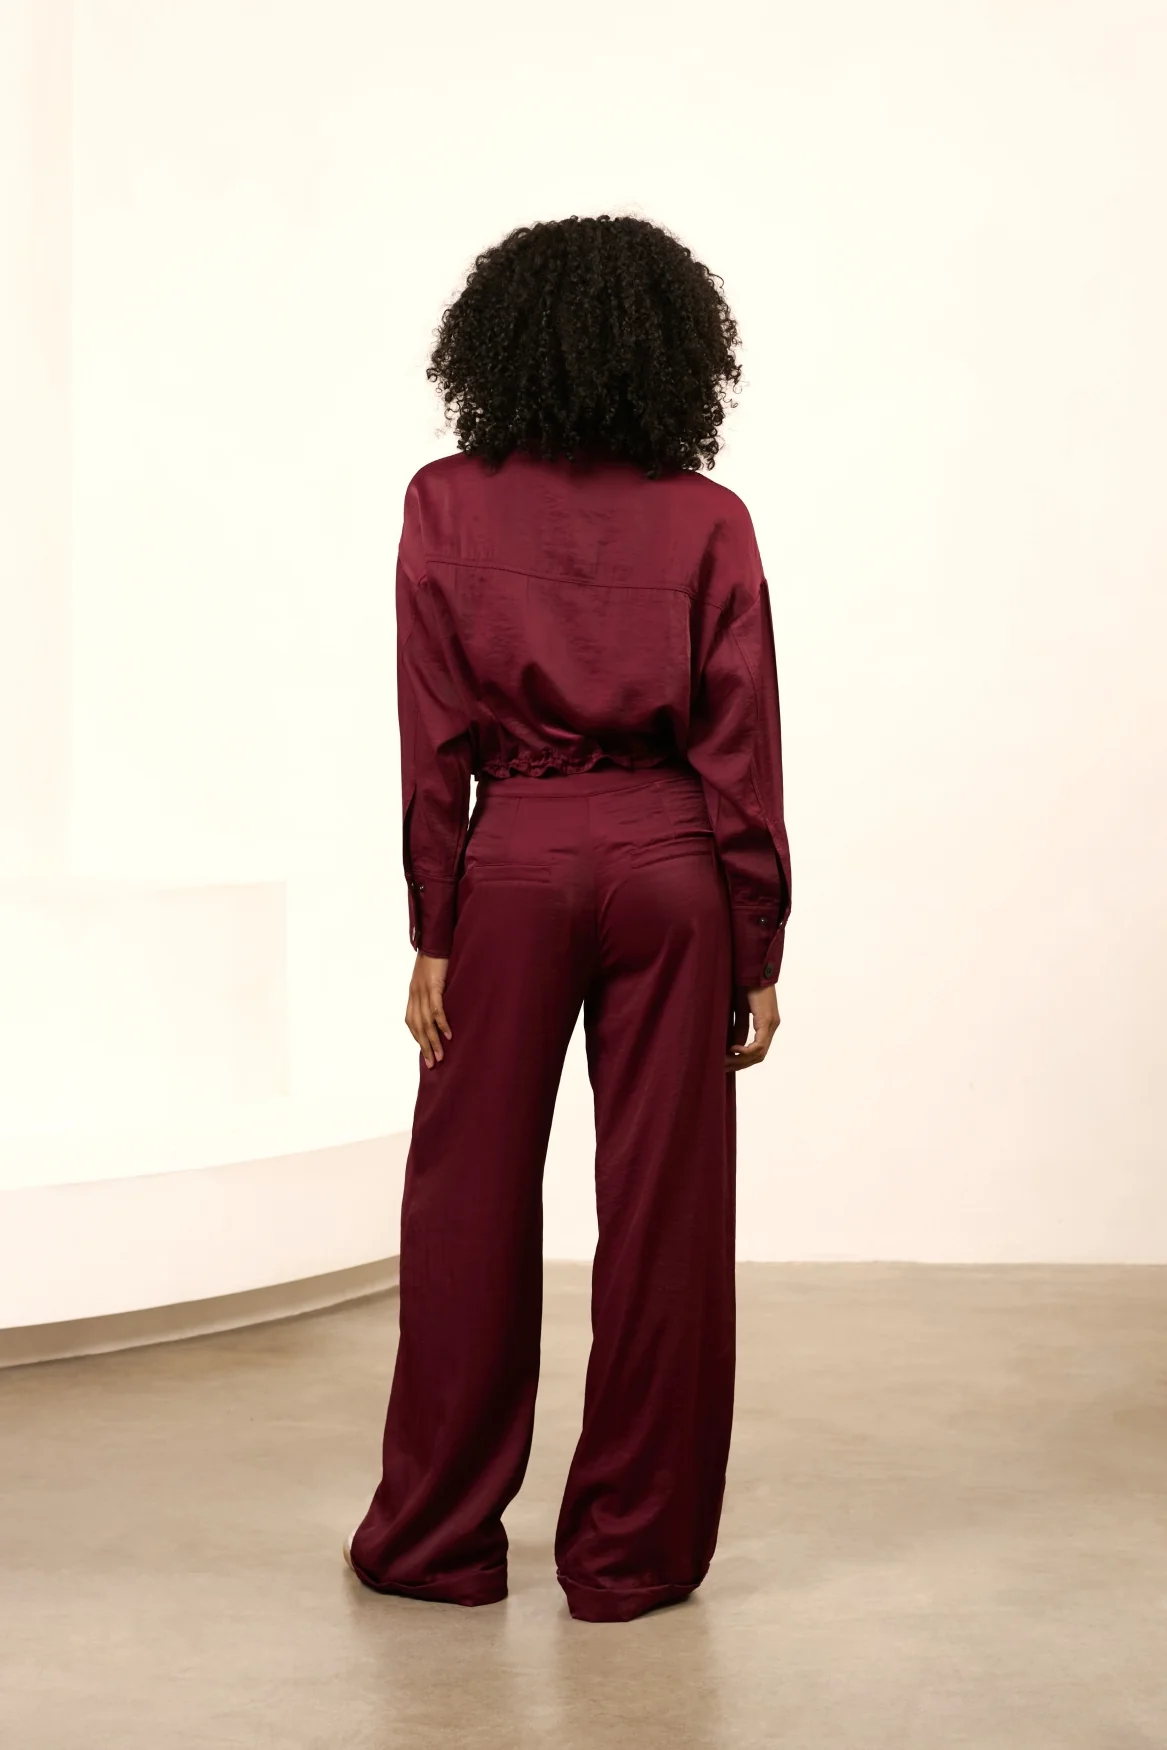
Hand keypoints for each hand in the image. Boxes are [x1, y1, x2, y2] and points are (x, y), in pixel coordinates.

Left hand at [406, 952, 451, 1067]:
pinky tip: (448, 1035)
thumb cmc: (437, 959)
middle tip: (433, 1064)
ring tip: (440, 1056)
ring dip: (433, 1041)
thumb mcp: (432, 979)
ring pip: (426, 1023)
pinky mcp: (433, 986)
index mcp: (413, 994)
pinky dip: (442, 1024)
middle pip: (417, 1027)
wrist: (436, 940)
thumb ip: (434, 993)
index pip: (412, 1023)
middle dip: (425, 1047)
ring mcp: (423, 991)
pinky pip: (436, 1010)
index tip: (426, 1055)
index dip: (418, 1039)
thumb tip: (442, 1008)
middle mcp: (415, 995)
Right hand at [725, 983, 779, 1071]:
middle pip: (759, 1056)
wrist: (752, 968)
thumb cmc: (745, 985)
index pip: (758, 1050)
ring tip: (724, 1060)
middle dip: (740, 1064)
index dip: (742, 1060)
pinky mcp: (767, 1020)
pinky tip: (733, 1049)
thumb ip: (739, 1027)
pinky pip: (759, 1044)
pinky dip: (746, 1050)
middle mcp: (772, 1026)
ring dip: (741, 1060)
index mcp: (767, 1024)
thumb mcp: (740, 1010)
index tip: (726, 1063)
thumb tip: (734, 1045)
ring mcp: (771, 1024)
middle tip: (723, 1067)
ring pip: (759, 1053)